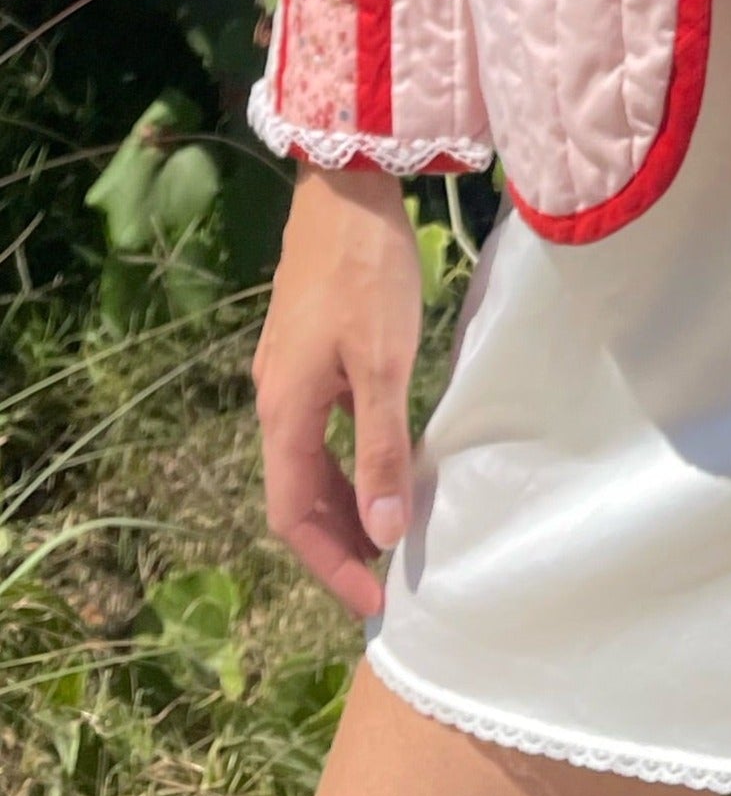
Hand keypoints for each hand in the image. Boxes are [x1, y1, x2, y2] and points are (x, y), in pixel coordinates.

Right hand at [250, 167, 421, 618]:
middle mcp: (275, 401)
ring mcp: (289, 376)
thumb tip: (384, 531)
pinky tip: (385, 467)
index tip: (374, 604)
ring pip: (309, 463)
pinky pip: (322, 431)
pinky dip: (349, 463)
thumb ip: (382, 447)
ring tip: (391, 536)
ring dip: (344, 505)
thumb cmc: (367, 272)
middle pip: (298, 495)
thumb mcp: (384, 363)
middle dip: (339, 544)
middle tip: (389, 581)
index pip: (294, 516)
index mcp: (285, 411)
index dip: (331, 566)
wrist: (346, 191)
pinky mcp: (309, 353)